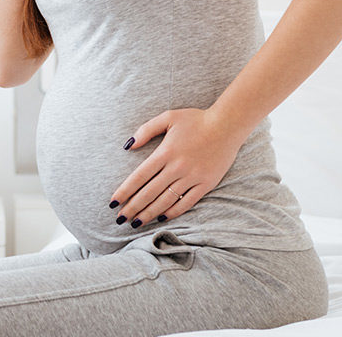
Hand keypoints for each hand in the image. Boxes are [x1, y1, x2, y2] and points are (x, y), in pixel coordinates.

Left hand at [108, 107, 246, 228]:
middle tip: (120, 219)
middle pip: (149, 192)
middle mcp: (176, 167)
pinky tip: (162, 218)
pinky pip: (187, 202)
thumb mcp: (168, 117)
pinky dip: (174, 212)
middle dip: (133, 207)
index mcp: (165, 152)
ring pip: (166, 200)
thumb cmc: (196, 119)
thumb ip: (146, 130)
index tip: (113, 203)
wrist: (228, 125)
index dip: (124, 191)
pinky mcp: (206, 184)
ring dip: (149, 213)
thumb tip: (128, 146)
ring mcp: (192, 177)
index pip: (139, 177)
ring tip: (136, 223)